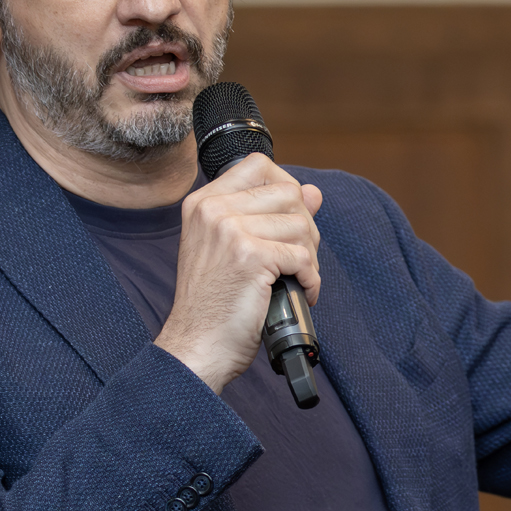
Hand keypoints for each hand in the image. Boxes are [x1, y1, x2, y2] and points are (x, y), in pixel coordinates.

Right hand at [153, 153, 322, 392]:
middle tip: (297, 260)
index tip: (288, 221)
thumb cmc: (215, 303)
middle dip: (305, 229)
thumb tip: (314, 192)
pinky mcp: (251, 256)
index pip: (260, 165)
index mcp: (204, 202)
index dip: (287, 189)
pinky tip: (299, 292)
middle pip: (289, 193)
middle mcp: (213, 209)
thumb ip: (269, 215)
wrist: (197, 345)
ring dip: (309, 256)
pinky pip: (303, 256)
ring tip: (295, 278)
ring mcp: (231, 229)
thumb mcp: (233, 249)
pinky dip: (310, 279)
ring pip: (301, 225)